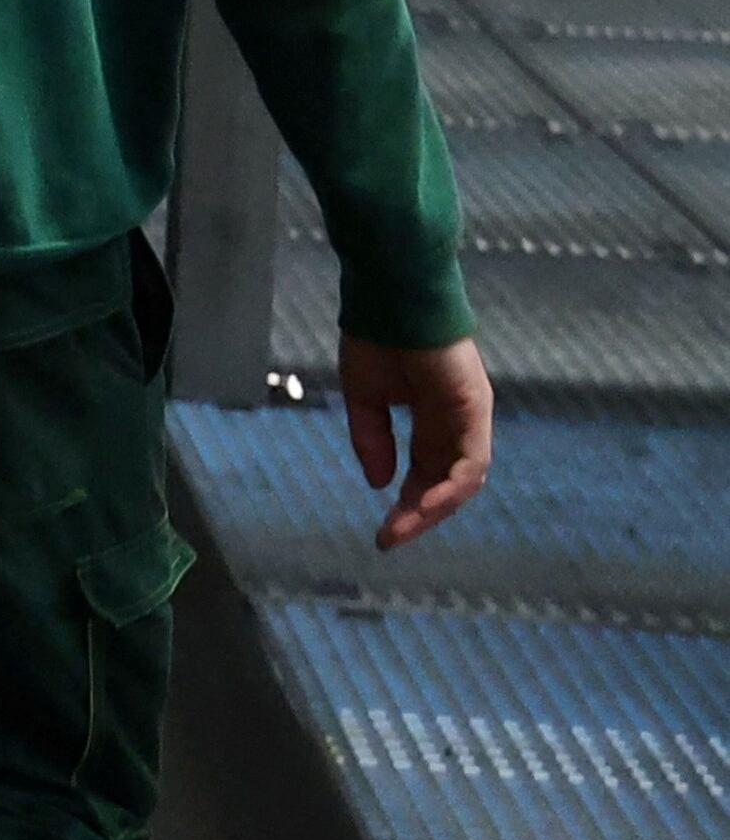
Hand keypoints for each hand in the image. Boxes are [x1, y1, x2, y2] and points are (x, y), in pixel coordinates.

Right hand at [343, 333, 492, 549]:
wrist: (392, 300)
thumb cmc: (377, 340)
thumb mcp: (365, 399)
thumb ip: (372, 439)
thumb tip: (380, 483)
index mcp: (431, 420)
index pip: (425, 474)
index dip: (406, 505)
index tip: (383, 533)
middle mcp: (456, 424)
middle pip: (446, 484)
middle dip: (419, 515)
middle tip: (389, 539)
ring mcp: (469, 418)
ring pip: (462, 479)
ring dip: (434, 509)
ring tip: (402, 528)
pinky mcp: (474, 410)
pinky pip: (470, 460)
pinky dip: (450, 487)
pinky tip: (423, 504)